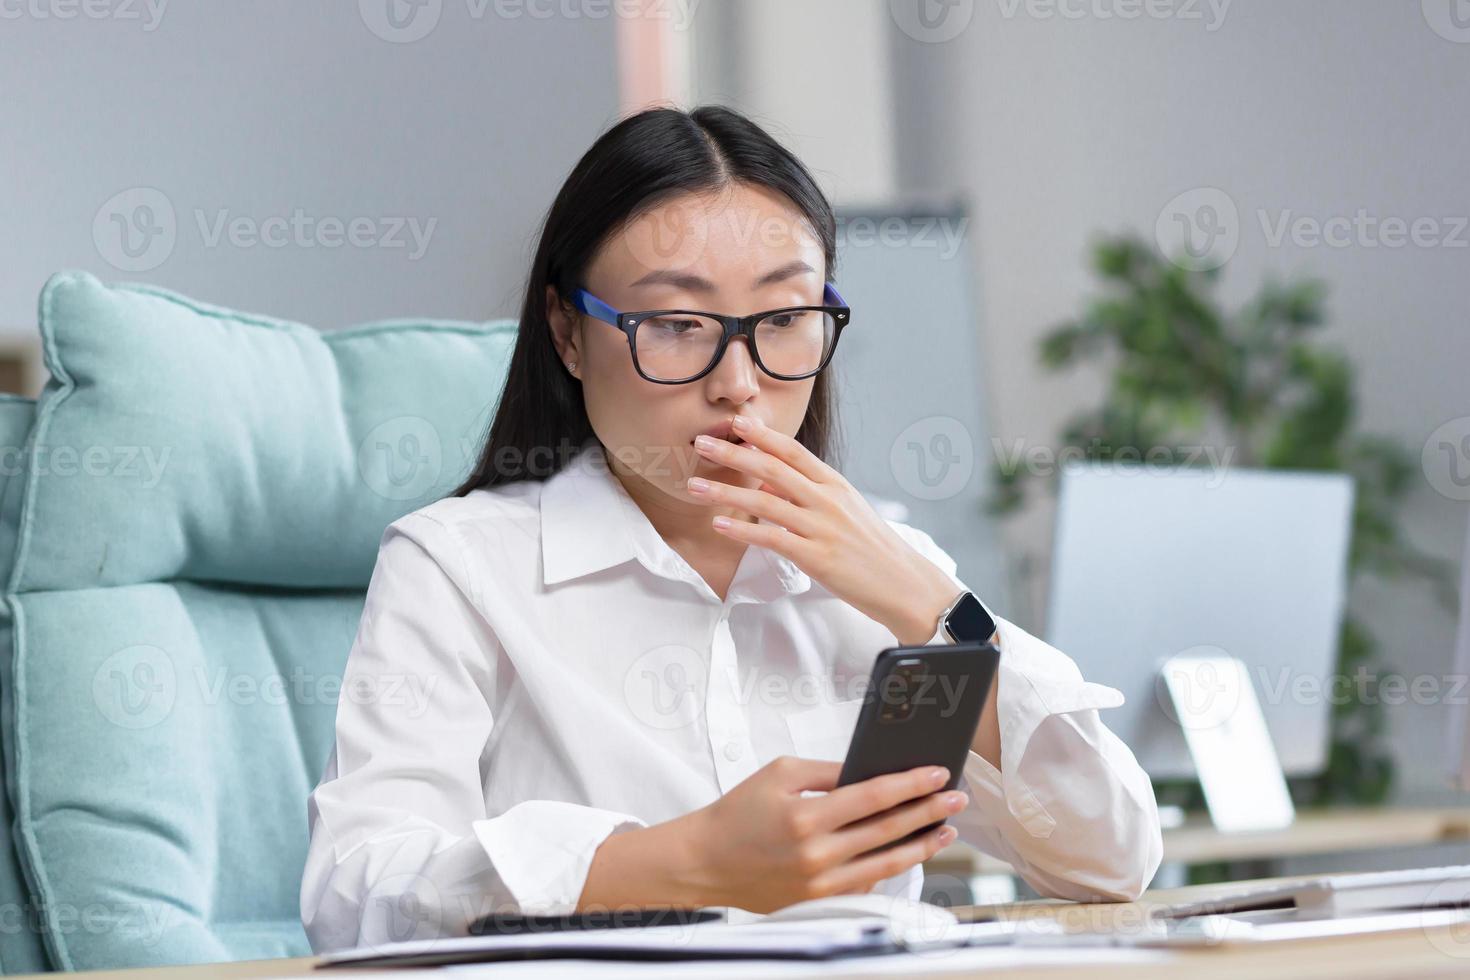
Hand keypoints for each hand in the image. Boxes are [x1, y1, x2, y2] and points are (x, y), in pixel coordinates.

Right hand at [671, 756, 964, 911]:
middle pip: (889, 829)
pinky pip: (867, 885)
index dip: (911, 784)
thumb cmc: (740, 812)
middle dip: (929, 811)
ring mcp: (820, 884)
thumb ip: (827, 772)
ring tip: (946, 829)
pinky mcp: (819, 902)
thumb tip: (870, 771)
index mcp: (807, 816)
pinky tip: (910, 853)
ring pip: (886, 863)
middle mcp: (817, 853)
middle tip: (956, 799)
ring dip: (922, 844)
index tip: (938, 773)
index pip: (874, 796)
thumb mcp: (779, 774)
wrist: (707, 861)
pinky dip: (892, 868)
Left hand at [688, 415, 960, 643]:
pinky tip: (719, 525)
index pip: (793, 451)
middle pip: (773, 468)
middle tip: (701, 442)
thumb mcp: (847, 511)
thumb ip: (811, 496)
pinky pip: (772, 538)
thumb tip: (770, 487)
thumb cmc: (873, 550)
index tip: (735, 421)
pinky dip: (742, 530)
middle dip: (733, 453)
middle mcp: (827, 500)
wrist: (904, 584)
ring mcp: (822, 527)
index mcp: (835, 484)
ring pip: (765, 502)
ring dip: (726, 491)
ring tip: (694, 486)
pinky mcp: (817, 557)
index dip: (762, 434)